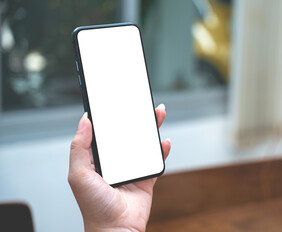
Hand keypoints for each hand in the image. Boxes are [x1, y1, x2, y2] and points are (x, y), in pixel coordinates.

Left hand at [68, 104, 170, 231]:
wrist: (117, 229)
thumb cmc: (94, 207)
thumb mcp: (78, 174)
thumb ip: (79, 147)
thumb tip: (84, 121)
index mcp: (97, 159)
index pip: (105, 133)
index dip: (110, 117)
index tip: (115, 102)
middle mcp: (115, 162)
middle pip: (127, 134)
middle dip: (135, 118)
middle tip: (140, 103)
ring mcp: (131, 169)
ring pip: (143, 144)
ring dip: (151, 129)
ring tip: (157, 113)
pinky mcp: (146, 177)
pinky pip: (156, 161)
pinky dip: (162, 151)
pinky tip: (164, 142)